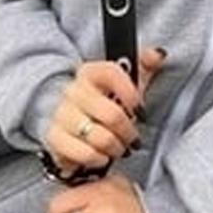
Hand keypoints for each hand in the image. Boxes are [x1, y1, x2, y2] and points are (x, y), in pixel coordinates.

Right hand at [43, 46, 166, 176]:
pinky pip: (84, 153)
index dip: (131, 93)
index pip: (112, 74)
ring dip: (115, 147)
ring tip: (118, 148)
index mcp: (90, 72)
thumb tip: (158, 54)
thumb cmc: (105, 102)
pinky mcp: (55, 139)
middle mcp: (73, 91)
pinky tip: (102, 156)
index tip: (139, 108)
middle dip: (128, 131)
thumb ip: (144, 65)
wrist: (72, 122)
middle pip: (112, 115)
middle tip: (132, 137)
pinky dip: (98, 158)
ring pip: (100, 137)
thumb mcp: (126, 82)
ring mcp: (62, 115)